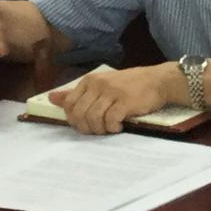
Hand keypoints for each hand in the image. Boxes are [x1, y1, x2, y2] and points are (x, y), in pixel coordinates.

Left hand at [48, 64, 174, 134]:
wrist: (158, 81)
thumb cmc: (129, 85)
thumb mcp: (101, 85)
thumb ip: (77, 93)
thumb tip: (52, 97)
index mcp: (90, 80)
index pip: (69, 104)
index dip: (74, 119)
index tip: (86, 124)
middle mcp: (98, 84)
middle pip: (79, 114)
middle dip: (86, 128)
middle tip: (99, 129)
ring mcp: (111, 92)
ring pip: (93, 118)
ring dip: (100, 129)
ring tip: (109, 129)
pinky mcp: (124, 101)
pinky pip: (110, 120)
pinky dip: (113, 128)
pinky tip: (119, 126)